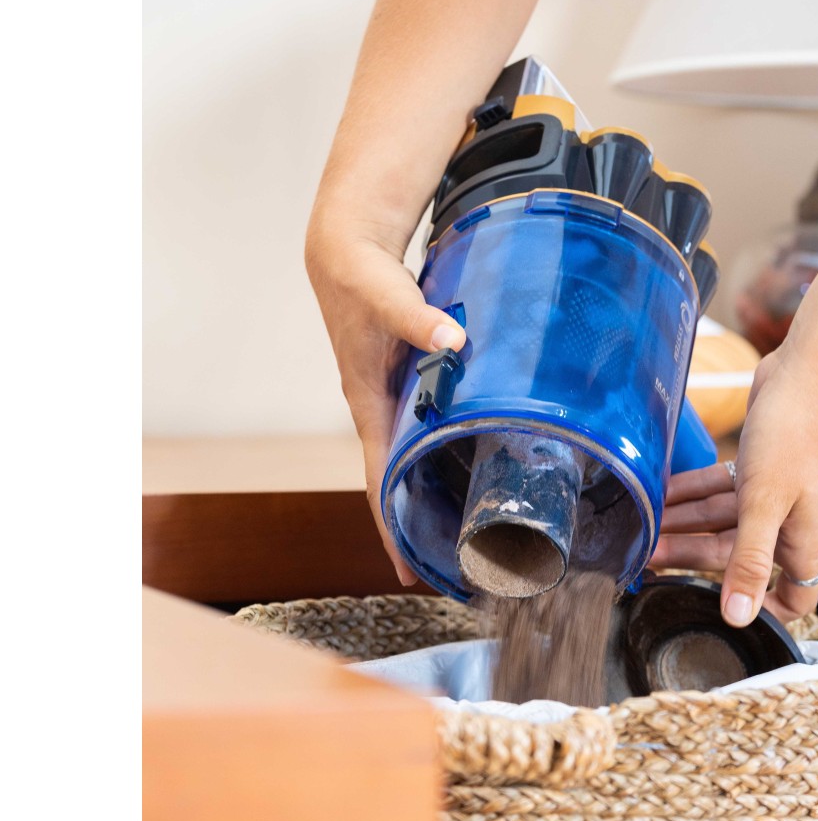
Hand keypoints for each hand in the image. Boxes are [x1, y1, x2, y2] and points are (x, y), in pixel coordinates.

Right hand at [305, 205, 466, 584]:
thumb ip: (420, 320)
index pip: (376, 479)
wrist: (346, 250)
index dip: (390, 527)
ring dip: (428, 494)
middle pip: (393, 481)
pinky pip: (424, 432)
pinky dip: (441, 456)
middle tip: (447, 566)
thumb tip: (453, 340)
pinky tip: (469, 472)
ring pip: (409, 459)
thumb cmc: (361, 277)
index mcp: (366, 402)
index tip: (406, 570)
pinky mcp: (406, 384)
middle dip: (413, 525)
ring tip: (462, 532)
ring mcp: (390, 399)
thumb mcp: (388, 296)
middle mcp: (376, 410)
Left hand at [651, 349, 817, 625]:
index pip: (793, 599)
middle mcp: (789, 523)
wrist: (807, 368)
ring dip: (684, 525)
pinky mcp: (757, 468)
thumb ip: (748, 562)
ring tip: (641, 529)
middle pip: (734, 557)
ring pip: (721, 521)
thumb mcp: (765, 503)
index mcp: (802, 542)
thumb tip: (739, 618)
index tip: (723, 618)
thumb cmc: (795, 434)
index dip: (765, 614)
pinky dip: (692, 493)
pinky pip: (719, 491)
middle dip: (691, 559)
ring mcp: (773, 494)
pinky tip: (660, 495)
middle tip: (644, 560)